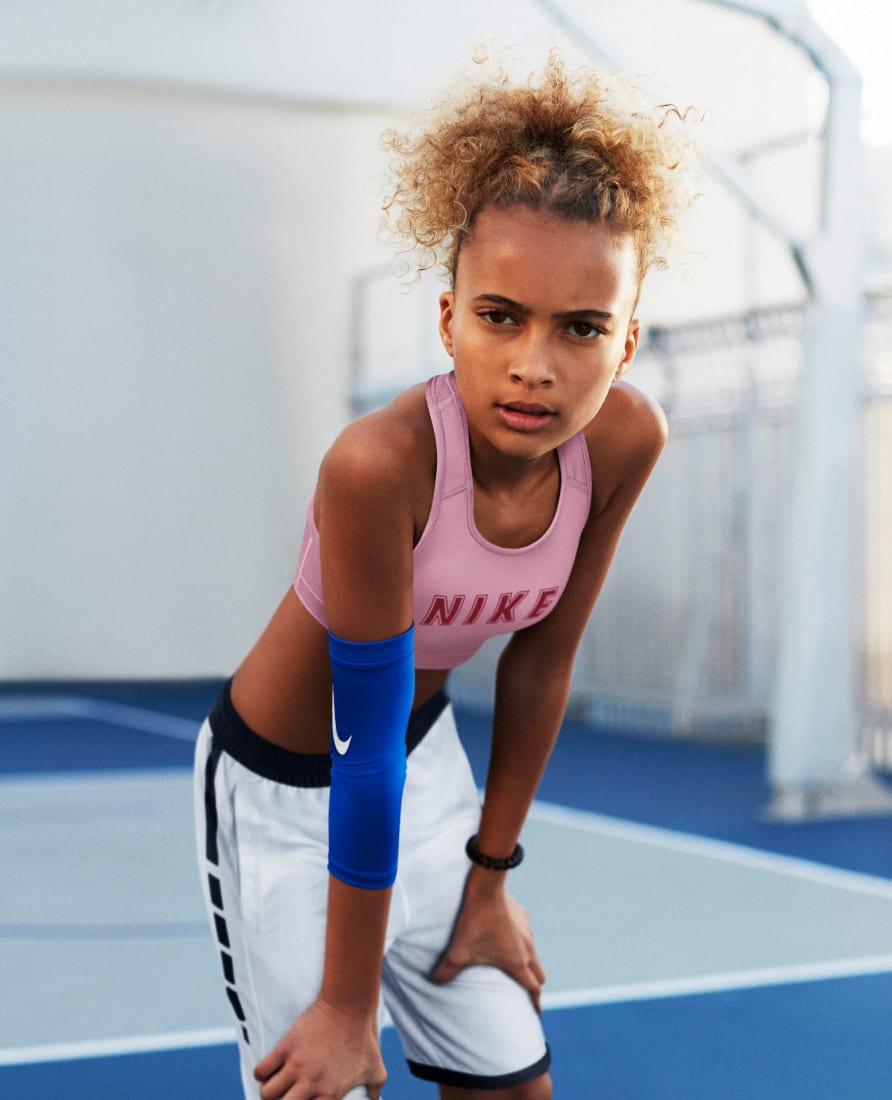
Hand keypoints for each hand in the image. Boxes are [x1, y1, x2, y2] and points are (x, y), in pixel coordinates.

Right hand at [253, 998, 385, 1099]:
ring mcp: (296, 1064)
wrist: (349, 1005)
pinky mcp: (286, 1046)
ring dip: (270, 1092)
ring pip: (267, 1093)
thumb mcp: (376, 1068)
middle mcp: (311, 1082)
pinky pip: (261, 1070)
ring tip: (276, 1086)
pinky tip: (270, 1070)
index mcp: (331, 1093)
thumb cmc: (364, 1037)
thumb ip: (376, 1090)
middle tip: (286, 1096)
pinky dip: (261, 1074)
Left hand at [428, 872, 545, 1012]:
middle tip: (523, 993)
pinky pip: (526, 934)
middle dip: (534, 985)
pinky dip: (521, 941)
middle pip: (539, 974)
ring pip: (533, 953)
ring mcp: (527, 931)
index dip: (535, 1003)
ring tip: (512, 965)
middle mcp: (527, 948)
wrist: (486, 887)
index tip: (535, 1013)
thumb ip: (445, 972)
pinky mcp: (523, 916)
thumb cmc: (474, 922)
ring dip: (528, 962)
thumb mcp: (457, 952)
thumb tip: (432, 983)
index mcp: (516, 962)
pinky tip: (505, 936)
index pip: (533, 988)